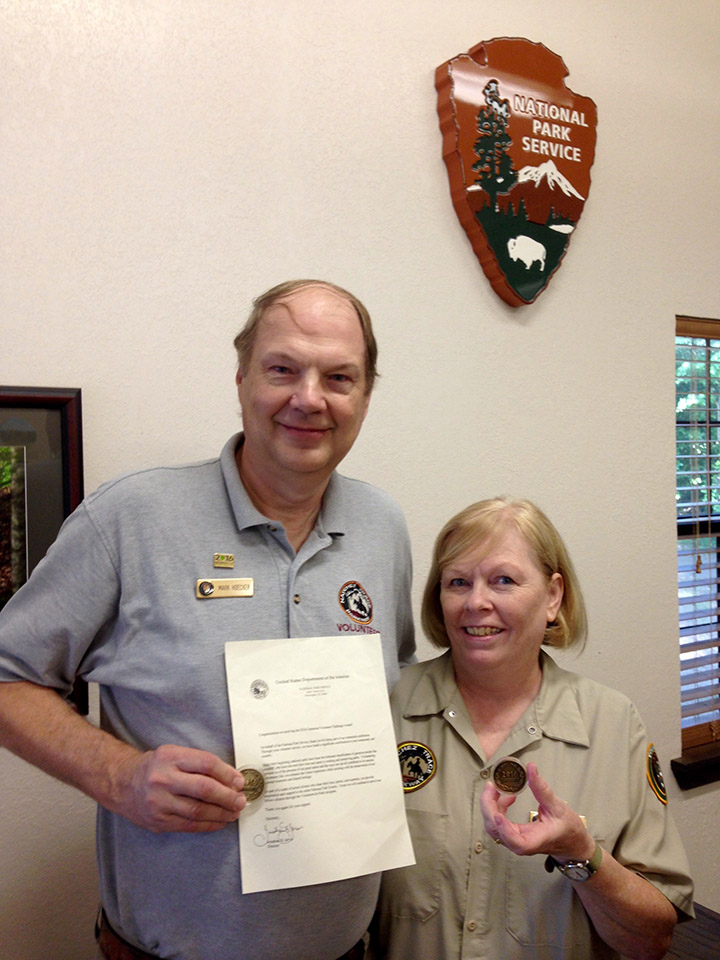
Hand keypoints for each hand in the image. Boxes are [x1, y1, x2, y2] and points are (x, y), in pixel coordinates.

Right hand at [113, 744, 246, 832]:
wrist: (124, 783)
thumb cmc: (156, 767)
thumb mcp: (175, 754)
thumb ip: (200, 763)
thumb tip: (232, 778)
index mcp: (170, 757)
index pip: (206, 764)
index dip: (227, 774)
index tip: (240, 781)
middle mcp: (163, 779)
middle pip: (204, 789)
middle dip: (227, 796)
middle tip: (241, 800)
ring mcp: (159, 802)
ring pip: (198, 810)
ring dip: (221, 813)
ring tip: (234, 812)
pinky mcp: (158, 821)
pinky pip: (189, 825)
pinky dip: (208, 824)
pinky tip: (219, 821)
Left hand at [479, 761, 594, 859]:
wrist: (573, 843)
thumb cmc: (569, 829)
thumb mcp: (558, 807)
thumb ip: (542, 789)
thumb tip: (531, 768)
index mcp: (534, 841)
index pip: (516, 842)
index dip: (504, 829)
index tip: (498, 813)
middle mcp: (521, 843)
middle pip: (495, 830)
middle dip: (488, 806)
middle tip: (491, 786)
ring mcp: (514, 839)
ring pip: (493, 826)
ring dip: (490, 805)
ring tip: (497, 787)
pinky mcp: (513, 834)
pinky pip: (498, 822)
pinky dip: (498, 807)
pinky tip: (508, 796)